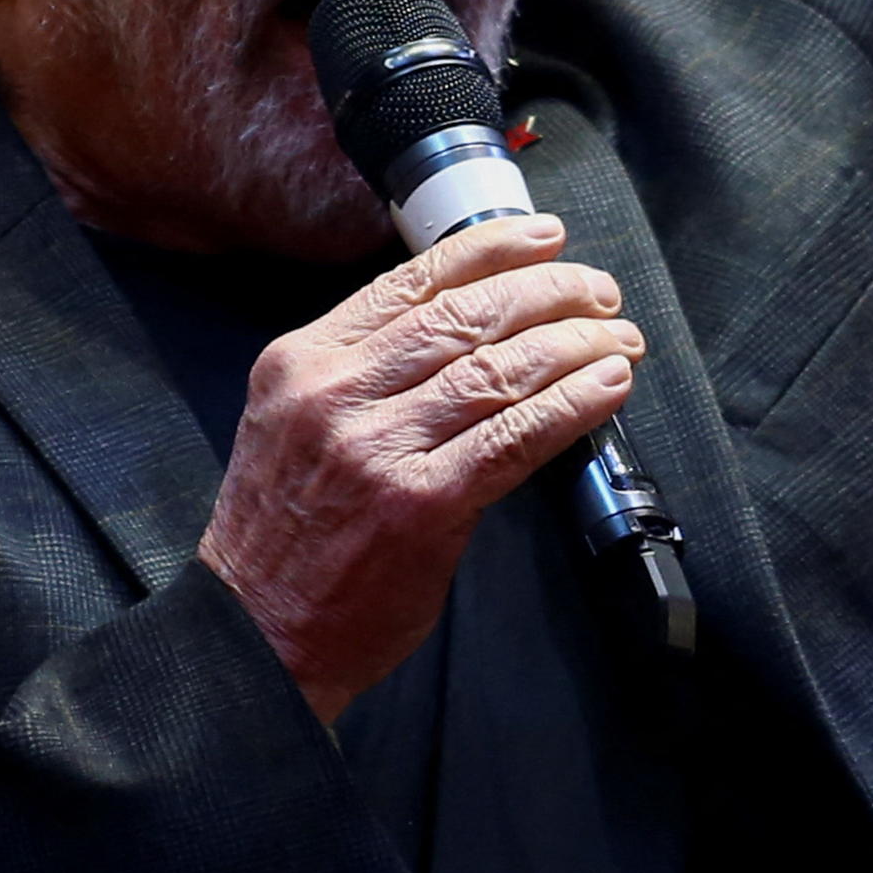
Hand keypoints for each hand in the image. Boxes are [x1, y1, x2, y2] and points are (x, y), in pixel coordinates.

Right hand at [194, 215, 643, 722]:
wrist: (257, 633)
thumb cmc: (284, 538)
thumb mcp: (293, 426)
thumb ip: (361, 375)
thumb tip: (467, 331)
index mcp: (302, 363)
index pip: (410, 282)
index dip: (490, 251)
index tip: (542, 239)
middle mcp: (335, 395)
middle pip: (464, 316)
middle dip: (548, 292)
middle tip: (597, 293)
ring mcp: (377, 450)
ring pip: (496, 369)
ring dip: (573, 345)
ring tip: (615, 339)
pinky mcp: (421, 505)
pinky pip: (514, 437)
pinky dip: (570, 405)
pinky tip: (605, 388)